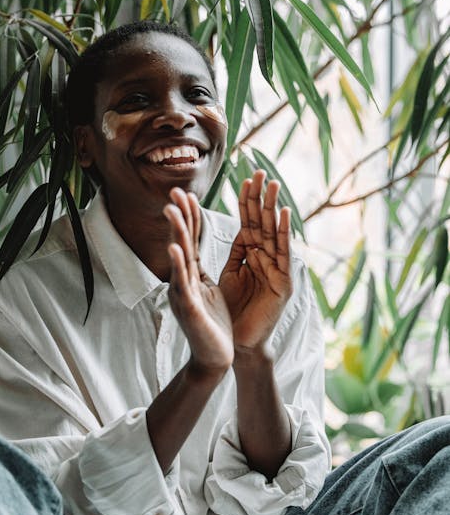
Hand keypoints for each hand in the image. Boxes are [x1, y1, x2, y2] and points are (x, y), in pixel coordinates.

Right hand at [164, 188, 233, 373]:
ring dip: (176, 233)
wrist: (214, 357)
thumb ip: (201, 270)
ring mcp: (183, 293)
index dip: (190, 217)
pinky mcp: (189, 308)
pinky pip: (183, 283)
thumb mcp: (209, 289)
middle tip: (174, 191)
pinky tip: (175, 248)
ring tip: (171, 210)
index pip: (191, 240)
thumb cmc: (213, 324)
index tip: (187, 193)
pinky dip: (178, 265)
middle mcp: (183, 281)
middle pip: (182, 243)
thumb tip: (195, 250)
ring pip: (180, 259)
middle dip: (179, 216)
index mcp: (192, 275)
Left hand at [219, 170, 292, 352]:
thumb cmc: (234, 311)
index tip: (245, 177)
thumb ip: (237, 253)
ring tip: (273, 184)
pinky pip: (283, 255)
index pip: (249, 223)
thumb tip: (239, 228)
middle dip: (261, 198)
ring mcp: (277, 271)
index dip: (247, 202)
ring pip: (274, 234)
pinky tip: (282, 214)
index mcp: (253, 257)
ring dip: (273, 208)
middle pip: (263, 223)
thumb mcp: (231, 275)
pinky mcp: (284, 284)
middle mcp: (267, 260)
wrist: (238, 344)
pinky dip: (283, 234)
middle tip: (260, 170)